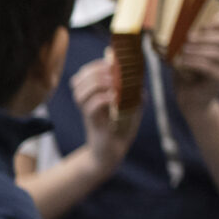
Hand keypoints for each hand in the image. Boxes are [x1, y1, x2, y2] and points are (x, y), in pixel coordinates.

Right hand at [70, 57, 143, 174]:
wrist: (113, 153)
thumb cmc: (120, 130)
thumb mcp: (130, 108)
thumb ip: (134, 94)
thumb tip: (140, 82)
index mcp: (91, 95)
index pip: (83, 74)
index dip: (95, 66)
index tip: (111, 65)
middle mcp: (86, 103)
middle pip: (78, 80)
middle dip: (96, 73)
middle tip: (113, 76)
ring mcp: (88, 113)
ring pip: (80, 92)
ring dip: (97, 84)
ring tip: (113, 86)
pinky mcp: (93, 124)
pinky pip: (91, 107)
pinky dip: (103, 99)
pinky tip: (115, 100)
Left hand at [166, 7, 218, 115]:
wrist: (191, 103)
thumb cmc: (186, 78)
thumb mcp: (183, 57)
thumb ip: (182, 44)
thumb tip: (162, 30)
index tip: (202, 21)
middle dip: (203, 36)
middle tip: (187, 37)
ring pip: (216, 52)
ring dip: (197, 49)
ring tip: (183, 50)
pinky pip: (209, 67)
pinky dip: (194, 62)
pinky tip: (183, 62)